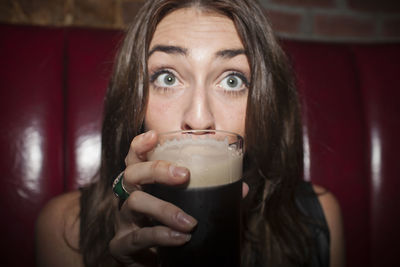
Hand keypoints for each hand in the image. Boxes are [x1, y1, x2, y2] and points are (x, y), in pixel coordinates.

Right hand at [109, 130, 248, 265]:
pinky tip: (180, 239)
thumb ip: (211, 196)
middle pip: (132, 174)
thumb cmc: (170, 228)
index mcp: (143, 185)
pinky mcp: (121, 246)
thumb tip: (242, 187)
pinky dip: (161, 236)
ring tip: (190, 222)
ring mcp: (123, 222)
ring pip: (134, 203)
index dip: (140, 145)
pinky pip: (137, 237)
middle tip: (184, 175)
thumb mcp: (189, 208)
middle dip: (156, 170)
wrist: (153, 265)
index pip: (135, 158)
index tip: (155, 135)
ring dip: (165, 209)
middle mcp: (129, 198)